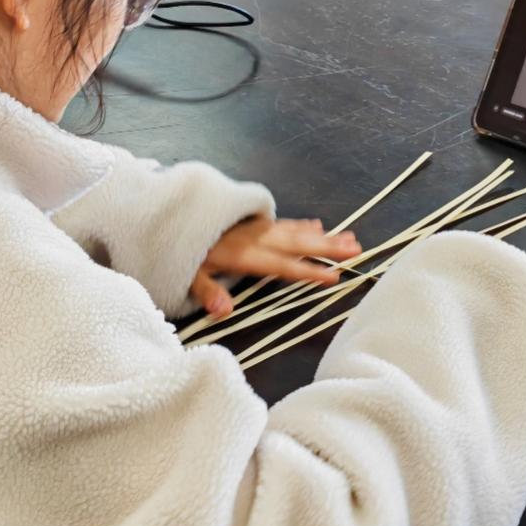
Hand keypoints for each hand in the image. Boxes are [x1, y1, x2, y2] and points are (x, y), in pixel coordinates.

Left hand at [190, 218, 361, 316]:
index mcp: (242, 254)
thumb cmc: (176, 252)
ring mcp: (255, 228)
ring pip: (295, 231)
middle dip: (328, 247)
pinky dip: (302, 225)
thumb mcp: (186, 275)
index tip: (335, 276)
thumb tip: (225, 311)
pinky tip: (317, 225)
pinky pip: (283, 223)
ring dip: (324, 235)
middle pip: (297, 243)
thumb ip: (208, 291)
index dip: (308, 271)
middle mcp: (255, 238)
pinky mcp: (252, 222)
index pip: (281, 265)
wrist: (168, 215)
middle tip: (357, 249)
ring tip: (350, 238)